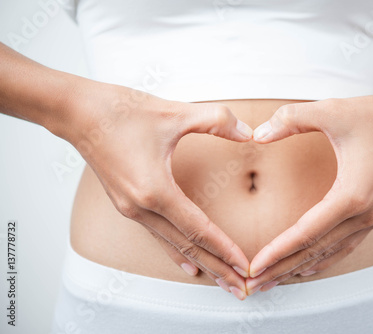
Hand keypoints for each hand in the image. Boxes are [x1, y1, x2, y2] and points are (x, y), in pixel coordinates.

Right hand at [65, 82, 252, 298]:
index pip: (198, 230)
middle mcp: (141, 207)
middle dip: (217, 269)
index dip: (225, 249)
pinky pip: (158, 236)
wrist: (77, 112)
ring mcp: (131, 209)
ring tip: (222, 282)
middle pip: (187, 247)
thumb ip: (217, 121)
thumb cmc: (120, 112)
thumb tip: (250, 133)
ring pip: (173, 245)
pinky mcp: (127, 204)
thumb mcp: (175, 112)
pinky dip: (177, 252)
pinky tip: (188, 265)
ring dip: (201, 263)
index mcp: (154, 190)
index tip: (246, 267)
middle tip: (242, 289)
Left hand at [245, 94, 372, 294]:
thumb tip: (257, 134)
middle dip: (282, 270)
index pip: (306, 233)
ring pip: (329, 254)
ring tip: (273, 281)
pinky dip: (322, 259)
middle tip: (253, 285)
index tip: (253, 267)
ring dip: (299, 268)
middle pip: (315, 252)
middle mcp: (364, 215)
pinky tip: (306, 267)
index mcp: (352, 195)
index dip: (277, 252)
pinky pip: (344, 246)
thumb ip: (291, 119)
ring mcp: (372, 219)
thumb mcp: (332, 110)